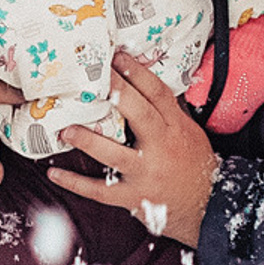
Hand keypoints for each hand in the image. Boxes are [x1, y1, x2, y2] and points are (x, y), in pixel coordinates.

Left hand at [48, 51, 216, 243]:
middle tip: (93, 78)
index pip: (158, 94)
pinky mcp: (134, 198)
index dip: (137, 72)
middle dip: (117, 93)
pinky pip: (100, 191)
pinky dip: (75, 183)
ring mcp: (147, 175)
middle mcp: (163, 149)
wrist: (209, 208)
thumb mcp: (190, 134)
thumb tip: (139, 81)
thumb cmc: (194, 166)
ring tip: (65, 129)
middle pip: (140, 115)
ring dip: (87, 141)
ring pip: (115, 155)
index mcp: (177, 129)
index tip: (116, 56)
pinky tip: (54, 173)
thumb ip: (167, 112)